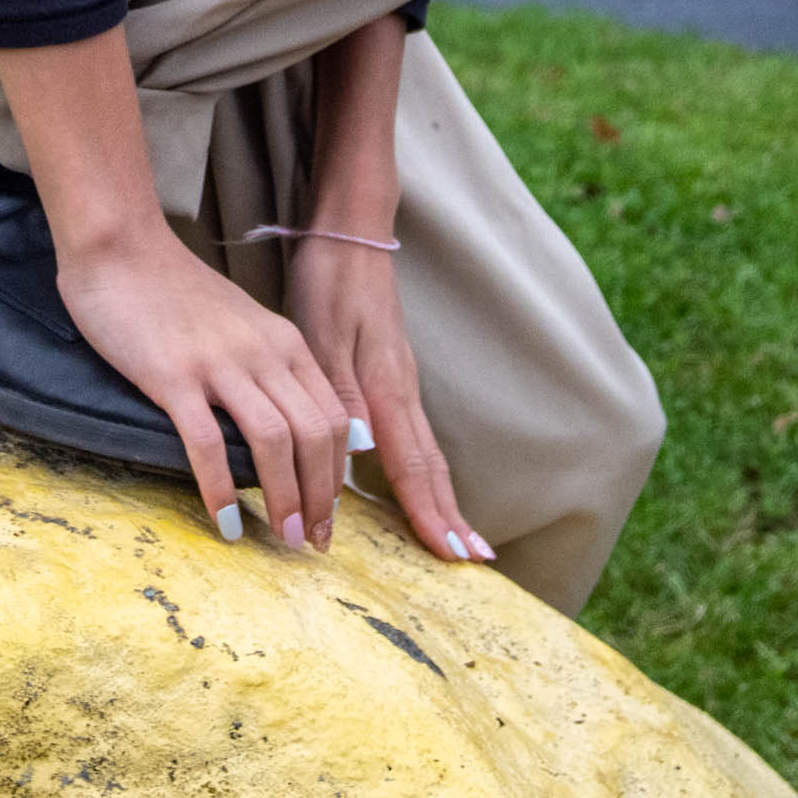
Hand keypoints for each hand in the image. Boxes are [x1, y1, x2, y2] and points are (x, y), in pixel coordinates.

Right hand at [54, 222, 349, 549]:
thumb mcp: (241, 321)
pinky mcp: (174, 376)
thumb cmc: (174, 289)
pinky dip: (222, 489)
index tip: (329, 514)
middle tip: (312, 542)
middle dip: (321, 497)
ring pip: (274, 441)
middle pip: (314, 435)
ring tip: (282, 537)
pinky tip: (226, 522)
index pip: (332, 417)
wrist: (120, 247)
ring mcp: (219, 363)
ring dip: (284, 497)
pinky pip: (209, 443)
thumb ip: (270, 364)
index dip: (337, 474)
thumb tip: (294, 424)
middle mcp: (262, 352)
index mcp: (283, 341)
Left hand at [285, 237, 492, 564]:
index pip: (413, 464)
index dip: (430, 512)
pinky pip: (414, 434)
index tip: (453, 556)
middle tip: (475, 562)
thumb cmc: (332, 282)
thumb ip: (342, 393)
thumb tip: (362, 451)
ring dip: (442, 497)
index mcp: (387, 388)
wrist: (349, 234)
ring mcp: (401, 381)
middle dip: (450, 515)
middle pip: (431, 466)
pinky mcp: (392, 372)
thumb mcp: (323, 334)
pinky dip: (425, 469)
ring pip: (426, 451)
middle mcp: (402, 391)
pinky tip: (422, 481)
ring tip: (459, 536)